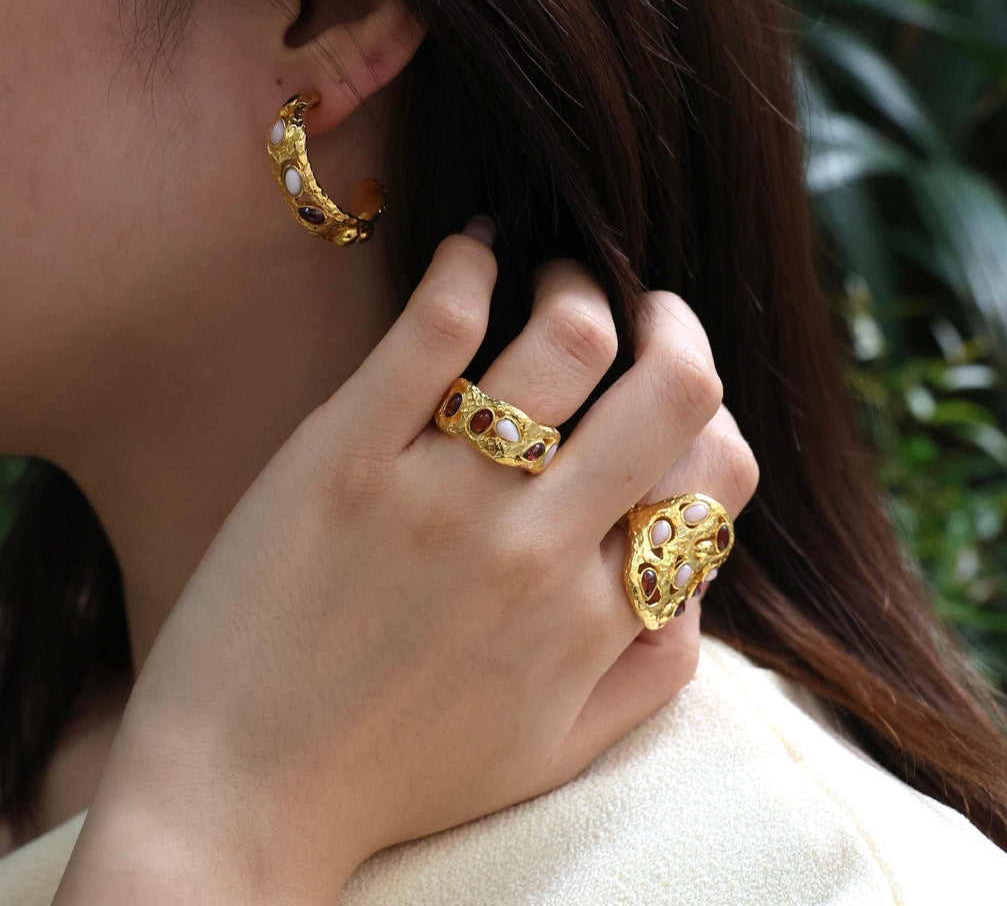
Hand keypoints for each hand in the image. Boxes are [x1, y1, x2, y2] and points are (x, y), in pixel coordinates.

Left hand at [54, 221, 758, 905]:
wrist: (242, 797)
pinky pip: (435, 326)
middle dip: (676, 323)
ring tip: (553, 278)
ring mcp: (442, 494)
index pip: (718, 471)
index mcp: (596, 614)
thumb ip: (655, 666)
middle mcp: (538, 547)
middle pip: (673, 386)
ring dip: (579, 281)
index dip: (713, 415)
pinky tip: (475, 254)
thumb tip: (698, 571)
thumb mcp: (561, 748)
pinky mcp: (346, 456)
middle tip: (644, 306)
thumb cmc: (403, 772)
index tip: (670, 390)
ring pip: (569, 336)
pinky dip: (470, 264)